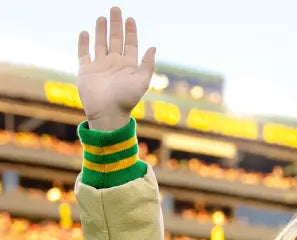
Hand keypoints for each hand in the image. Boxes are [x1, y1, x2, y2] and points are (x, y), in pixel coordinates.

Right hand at [77, 5, 155, 129]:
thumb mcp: (142, 81)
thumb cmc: (126, 99)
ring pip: (100, 44)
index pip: (130, 44)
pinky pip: (83, 53)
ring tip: (102, 17)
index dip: (130, 32)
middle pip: (115, 40)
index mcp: (128, 66)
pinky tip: (85, 33)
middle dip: (116, 25)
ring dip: (101, 31)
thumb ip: (148, 64)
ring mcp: (100, 67)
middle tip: (116, 9)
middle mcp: (114, 65)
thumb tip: (153, 47)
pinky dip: (83, 43)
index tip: (130, 18)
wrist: (107, 113)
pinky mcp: (86, 71)